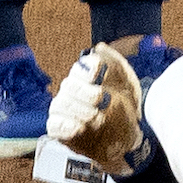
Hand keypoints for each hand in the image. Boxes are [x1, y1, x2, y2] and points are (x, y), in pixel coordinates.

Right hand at [47, 43, 148, 173]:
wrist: (127, 135)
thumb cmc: (126, 106)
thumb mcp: (128, 82)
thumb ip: (115, 62)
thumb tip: (99, 47)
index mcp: (86, 75)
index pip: (82, 66)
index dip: (91, 72)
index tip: (99, 79)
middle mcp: (71, 89)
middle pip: (70, 85)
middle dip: (87, 94)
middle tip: (102, 102)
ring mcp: (63, 108)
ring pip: (60, 104)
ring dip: (80, 111)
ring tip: (96, 117)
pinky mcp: (59, 128)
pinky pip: (54, 124)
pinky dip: (66, 125)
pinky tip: (79, 127)